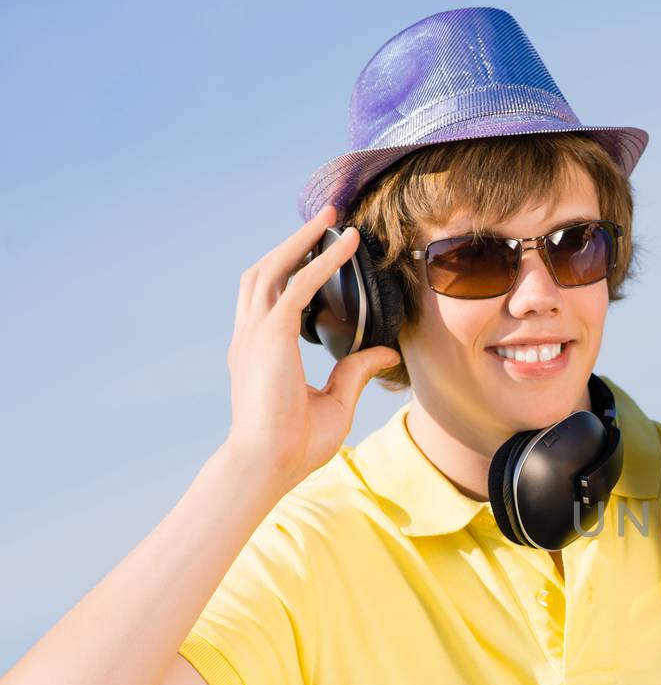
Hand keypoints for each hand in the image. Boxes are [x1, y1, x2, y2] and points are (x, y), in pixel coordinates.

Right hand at [222, 204, 401, 490]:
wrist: (267, 465)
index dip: (290, 270)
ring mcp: (255, 334)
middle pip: (264, 272)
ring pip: (274, 269)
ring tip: (331, 219)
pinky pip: (299, 285)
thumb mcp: (336, 402)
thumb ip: (356, 371)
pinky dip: (321, 260)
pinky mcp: (270, 336)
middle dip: (291, 243)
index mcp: (258, 352)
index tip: (315, 253)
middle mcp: (250, 337)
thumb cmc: (295, 445)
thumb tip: (387, 353)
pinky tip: (344, 245)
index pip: (270, 299)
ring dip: (302, 240)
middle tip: (324, 219)